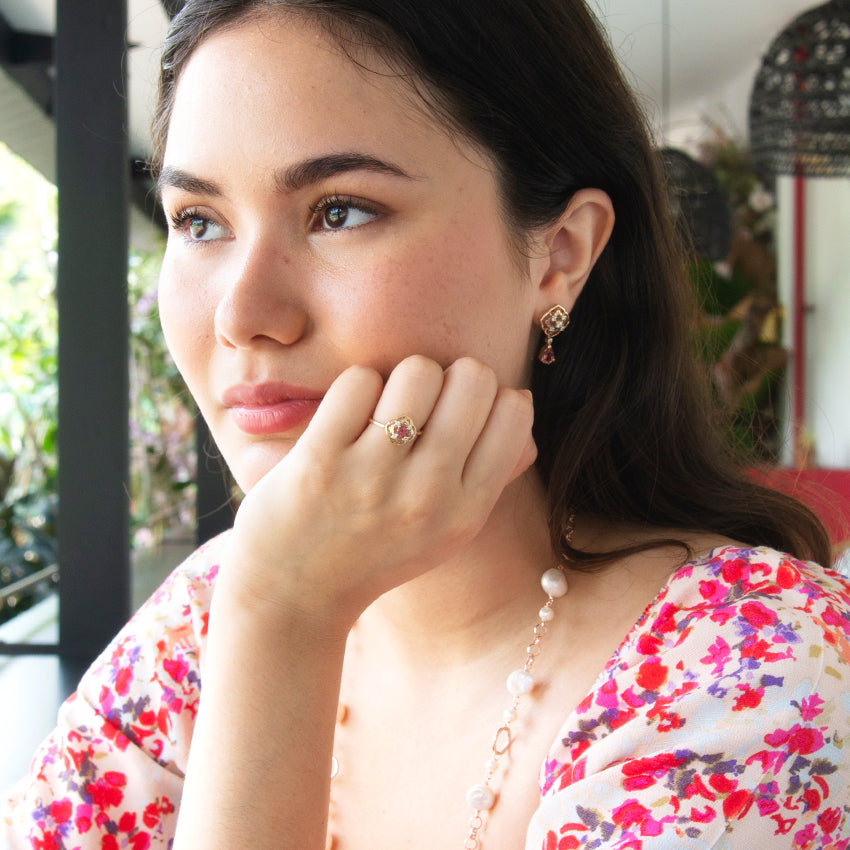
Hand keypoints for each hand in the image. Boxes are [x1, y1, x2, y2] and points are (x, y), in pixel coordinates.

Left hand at [216, 355, 536, 634]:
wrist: (292, 597)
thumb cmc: (372, 554)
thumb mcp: (445, 533)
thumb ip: (490, 475)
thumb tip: (522, 402)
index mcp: (466, 512)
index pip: (514, 412)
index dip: (488, 396)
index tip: (459, 410)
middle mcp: (428, 496)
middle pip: (472, 378)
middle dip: (448, 377)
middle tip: (420, 404)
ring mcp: (373, 478)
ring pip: (417, 372)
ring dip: (399, 379)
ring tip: (382, 409)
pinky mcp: (319, 461)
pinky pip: (358, 382)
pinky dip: (354, 388)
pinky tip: (345, 418)